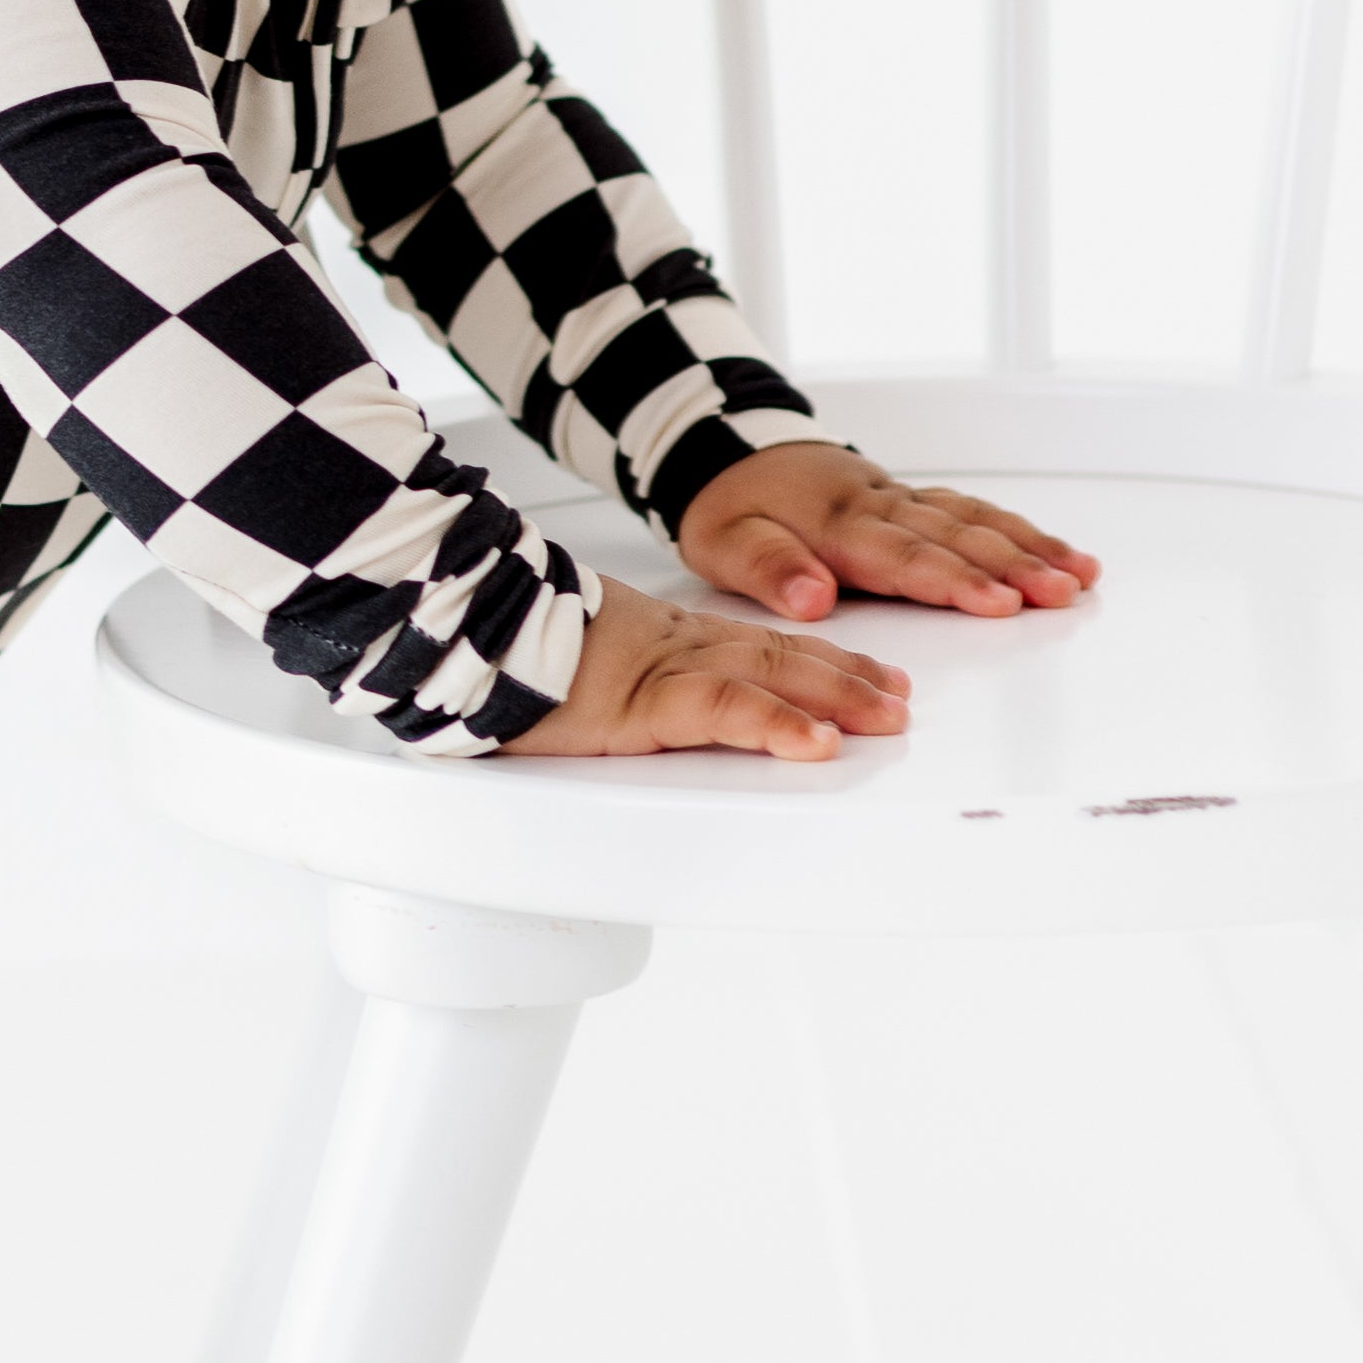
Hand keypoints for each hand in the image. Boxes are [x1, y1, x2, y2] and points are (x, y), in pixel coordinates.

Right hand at [498, 573, 910, 762]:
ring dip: (836, 697)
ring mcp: (664, 670)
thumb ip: (616, 677)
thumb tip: (623, 702)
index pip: (761, 644)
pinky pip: (723, 710)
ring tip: (887, 718)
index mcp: (664, 636)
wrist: (460, 620)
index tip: (873, 676)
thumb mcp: (579, 661)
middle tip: (902, 701)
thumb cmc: (503, 646)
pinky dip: (776, 724)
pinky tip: (815, 742)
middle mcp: (676, 645)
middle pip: (782, 656)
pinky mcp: (642, 702)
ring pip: (770, 675)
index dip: (824, 659)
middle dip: (850, 678)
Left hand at [674, 441, 1098, 623]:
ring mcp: (899, 499)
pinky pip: (971, 510)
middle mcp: (878, 506)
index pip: (903, 556)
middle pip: (955, 537)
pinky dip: (1017, 530)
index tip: (999, 603)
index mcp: (836, 523)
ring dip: (1029, 547)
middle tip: (1063, 592)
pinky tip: (1060, 552)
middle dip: (1013, 565)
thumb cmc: (729, 509)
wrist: (728, 454)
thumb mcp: (722, 543)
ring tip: (1081, 575)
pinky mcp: (910, 499)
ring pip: (974, 520)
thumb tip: (812, 597)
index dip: (952, 580)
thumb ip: (768, 569)